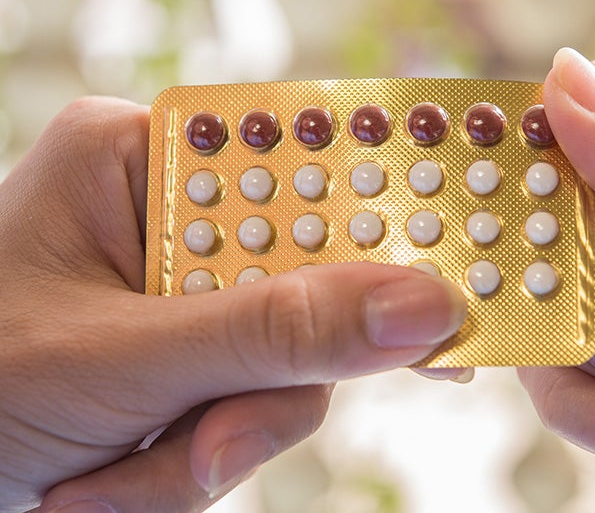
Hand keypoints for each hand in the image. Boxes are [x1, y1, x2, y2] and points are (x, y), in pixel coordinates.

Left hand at [0, 98, 466, 511]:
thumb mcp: (121, 361)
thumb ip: (272, 336)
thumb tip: (419, 308)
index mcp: (143, 163)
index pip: (296, 168)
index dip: (374, 224)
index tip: (440, 290)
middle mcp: (174, 219)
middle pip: (301, 286)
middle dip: (257, 388)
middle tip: (205, 447)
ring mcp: (186, 296)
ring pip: (281, 368)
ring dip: (209, 445)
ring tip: (105, 485)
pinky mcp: (189, 362)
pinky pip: (249, 411)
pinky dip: (189, 467)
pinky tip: (105, 485)